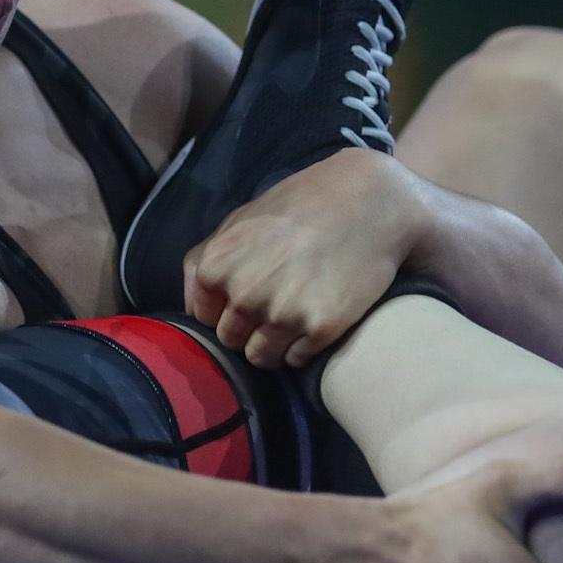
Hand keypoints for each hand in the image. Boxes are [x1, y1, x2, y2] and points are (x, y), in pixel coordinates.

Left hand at [184, 149, 429, 367]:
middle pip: (231, 339)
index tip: (249, 292)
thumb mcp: (242, 218)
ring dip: (274, 343)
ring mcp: (282, 314)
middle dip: (249, 326)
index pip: (203, 316)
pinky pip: (296, 359)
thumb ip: (205, 257)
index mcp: (216, 267)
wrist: (372, 203)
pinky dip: (303, 346)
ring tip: (296, 313)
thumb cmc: (303, 205)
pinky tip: (317, 316)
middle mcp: (244, 294)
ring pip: (260, 356)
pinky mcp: (319, 329)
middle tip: (278, 300)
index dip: (225, 307)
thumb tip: (190, 303)